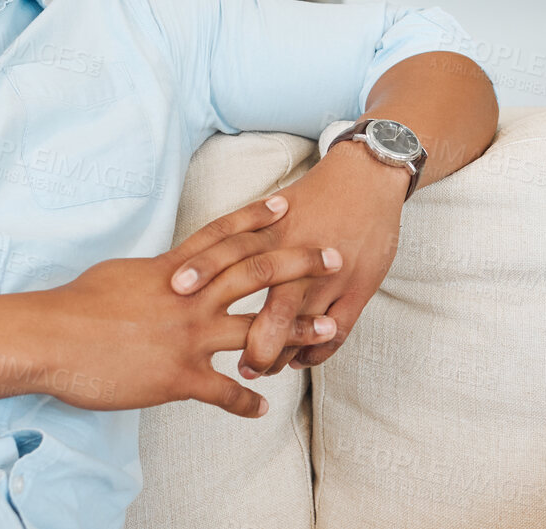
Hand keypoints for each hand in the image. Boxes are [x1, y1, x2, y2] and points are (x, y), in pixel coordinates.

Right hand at [39, 197, 340, 416]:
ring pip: (254, 329)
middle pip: (256, 272)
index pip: (224, 236)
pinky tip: (263, 407)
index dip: (257, 219)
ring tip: (327, 330)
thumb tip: (174, 271)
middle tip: (335, 257)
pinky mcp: (178, 375)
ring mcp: (188, 335)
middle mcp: (190, 297)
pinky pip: (223, 391)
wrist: (50, 339)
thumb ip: (158, 273)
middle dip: (300, 264)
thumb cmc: (76, 305)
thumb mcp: (123, 275)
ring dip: (294, 331)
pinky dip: (246, 401)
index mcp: (175, 269)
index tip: (288, 205)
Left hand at [171, 145, 405, 377]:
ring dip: (279, 354)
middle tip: (233, 364)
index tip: (177, 291)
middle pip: (274, 303)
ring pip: (302, 326)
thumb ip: (245, 235)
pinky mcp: (360, 287)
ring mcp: (334, 276)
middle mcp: (303, 254)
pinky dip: (316, 352)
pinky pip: (337, 331)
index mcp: (278, 229)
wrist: (368, 176)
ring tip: (260, 368)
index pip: (234, 248)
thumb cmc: (316, 196)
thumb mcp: (277, 210)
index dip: (205, 267)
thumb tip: (202, 262)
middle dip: (250, 341)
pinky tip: (299, 360)